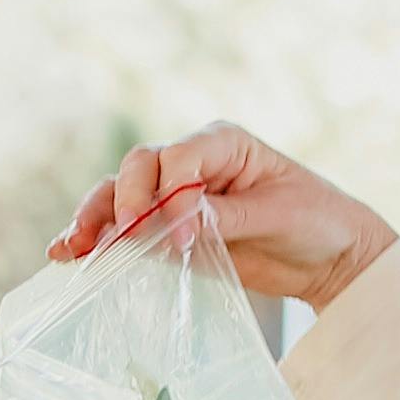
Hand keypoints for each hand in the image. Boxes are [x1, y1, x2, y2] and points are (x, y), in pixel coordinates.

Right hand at [57, 120, 396, 312]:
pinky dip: (98, 240)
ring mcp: (174, 196)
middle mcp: (192, 163)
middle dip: (124, 200)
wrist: (330, 257)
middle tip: (124, 235)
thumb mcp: (278, 215)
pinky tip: (69, 253)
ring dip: (95, 218)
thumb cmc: (316, 221)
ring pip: (120, 196)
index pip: (179, 158)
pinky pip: (125, 230)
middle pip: (139, 169)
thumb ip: (226, 217)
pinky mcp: (167, 231)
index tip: (184, 234)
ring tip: (72, 247)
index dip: (172, 193)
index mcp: (223, 143)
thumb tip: (177, 225)